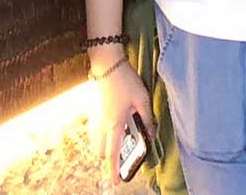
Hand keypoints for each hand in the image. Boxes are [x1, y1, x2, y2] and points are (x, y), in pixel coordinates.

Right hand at [92, 59, 154, 184]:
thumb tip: (150, 135)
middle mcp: (103, 124)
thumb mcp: (142, 99)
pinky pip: (95, 129)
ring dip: (105, 146)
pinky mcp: (95, 108)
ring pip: (97, 141)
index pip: (112, 154)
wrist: (107, 63)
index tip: (117, 182)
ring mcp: (97, 116)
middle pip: (102, 151)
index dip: (114, 170)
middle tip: (122, 158)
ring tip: (119, 141)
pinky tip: (112, 125)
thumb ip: (147, 119)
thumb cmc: (126, 81)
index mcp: (114, 124)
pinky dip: (101, 134)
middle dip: (109, 158)